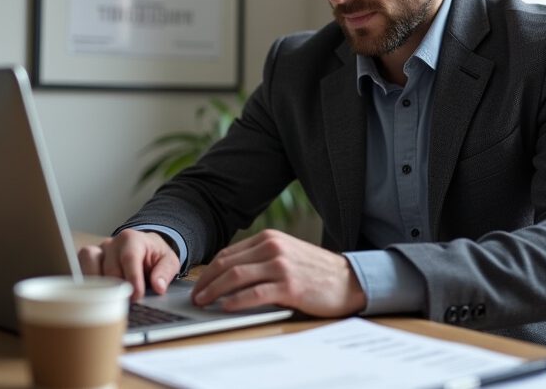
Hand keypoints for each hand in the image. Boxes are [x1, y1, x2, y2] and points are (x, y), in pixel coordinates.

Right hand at [77, 229, 180, 300]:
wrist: (144, 248)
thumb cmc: (154, 255)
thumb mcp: (168, 261)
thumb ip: (165, 272)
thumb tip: (158, 287)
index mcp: (132, 239)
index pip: (129, 258)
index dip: (132, 278)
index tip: (137, 296)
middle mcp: (112, 243)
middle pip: (109, 266)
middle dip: (117, 287)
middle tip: (125, 303)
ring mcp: (97, 251)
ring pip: (88, 263)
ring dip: (97, 284)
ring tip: (108, 300)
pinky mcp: (86, 261)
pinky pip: (78, 267)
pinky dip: (84, 283)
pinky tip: (93, 296)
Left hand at [191, 229, 365, 317]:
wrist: (349, 280)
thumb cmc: (316, 271)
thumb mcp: (287, 254)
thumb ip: (262, 259)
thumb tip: (228, 275)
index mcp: (270, 238)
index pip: (229, 253)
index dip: (209, 270)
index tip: (199, 283)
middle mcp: (273, 248)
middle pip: (227, 263)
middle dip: (206, 281)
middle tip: (195, 295)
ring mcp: (281, 266)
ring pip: (236, 277)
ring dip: (214, 291)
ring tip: (204, 302)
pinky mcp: (289, 286)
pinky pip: (254, 293)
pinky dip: (235, 301)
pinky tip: (226, 307)